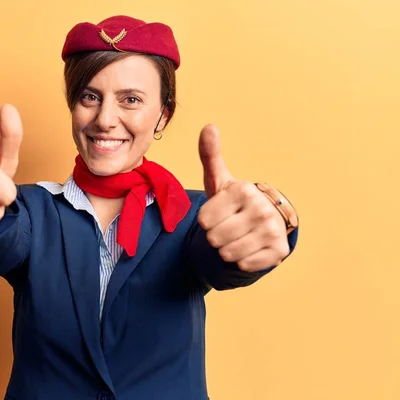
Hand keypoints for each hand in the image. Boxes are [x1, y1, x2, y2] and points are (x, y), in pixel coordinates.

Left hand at [197, 124, 289, 271]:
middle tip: (229, 226)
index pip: (204, 220)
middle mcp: (261, 209)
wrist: (266, 221)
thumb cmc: (235, 202)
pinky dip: (242, 261)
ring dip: (227, 250)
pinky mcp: (279, 251)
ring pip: (228, 253)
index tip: (220, 213)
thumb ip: (210, 156)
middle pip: (214, 238)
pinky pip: (244, 265)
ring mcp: (273, 230)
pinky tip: (249, 248)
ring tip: (237, 237)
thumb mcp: (220, 180)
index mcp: (243, 190)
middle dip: (216, 236)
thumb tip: (209, 126)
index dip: (207, 220)